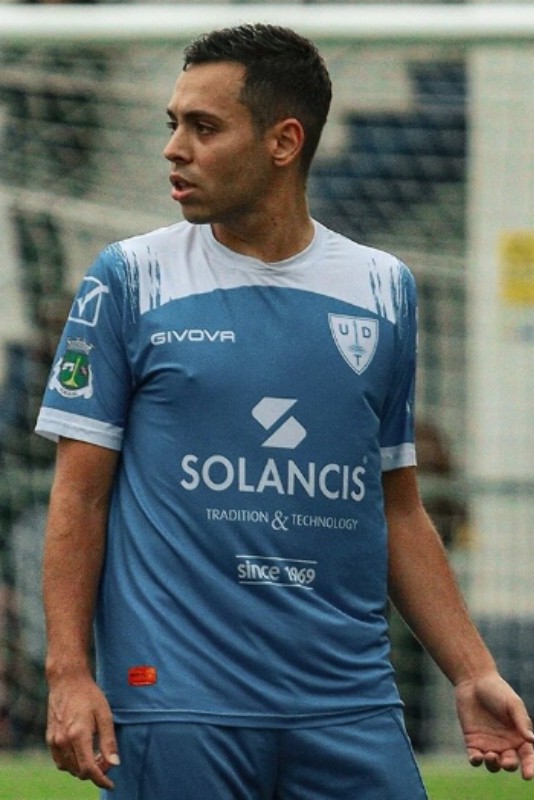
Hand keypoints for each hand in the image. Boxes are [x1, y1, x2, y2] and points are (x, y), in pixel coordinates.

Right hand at [46, 672, 119, 789]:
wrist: (67, 681)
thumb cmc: (89, 695)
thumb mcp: (105, 715)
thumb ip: (109, 741)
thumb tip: (114, 764)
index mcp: (78, 735)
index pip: (89, 769)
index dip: (102, 780)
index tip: (111, 784)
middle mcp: (63, 741)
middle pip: (79, 771)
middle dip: (95, 771)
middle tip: (107, 759)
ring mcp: (54, 741)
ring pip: (69, 768)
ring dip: (83, 768)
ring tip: (96, 754)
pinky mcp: (49, 738)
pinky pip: (60, 761)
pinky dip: (72, 762)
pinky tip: (82, 751)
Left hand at [455, 672, 533, 779]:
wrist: (473, 681)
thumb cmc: (497, 690)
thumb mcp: (513, 704)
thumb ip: (521, 721)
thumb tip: (531, 740)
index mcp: (519, 736)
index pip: (527, 757)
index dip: (529, 767)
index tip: (527, 776)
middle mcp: (505, 744)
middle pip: (510, 763)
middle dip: (509, 765)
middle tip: (506, 761)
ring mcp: (488, 744)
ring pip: (493, 765)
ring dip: (493, 765)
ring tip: (490, 755)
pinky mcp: (472, 742)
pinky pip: (475, 758)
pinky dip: (476, 761)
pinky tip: (477, 757)